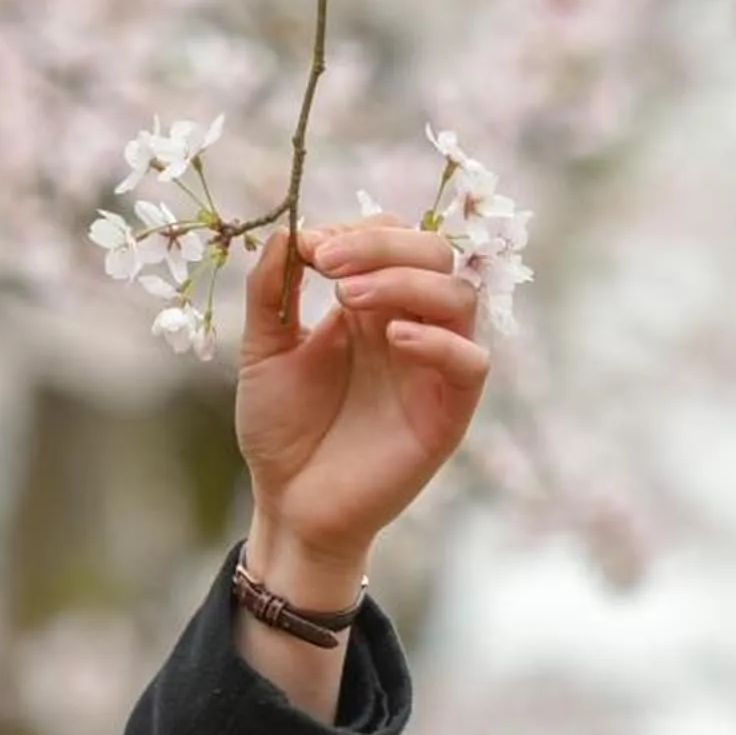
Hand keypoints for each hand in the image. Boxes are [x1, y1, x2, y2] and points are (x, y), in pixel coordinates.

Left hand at [233, 214, 489, 597]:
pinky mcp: (447, 413)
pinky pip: (472, 363)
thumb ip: (272, 290)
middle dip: (383, 246)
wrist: (288, 503)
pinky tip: (394, 340)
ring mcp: (432, 369)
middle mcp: (410, 328)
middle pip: (434, 255)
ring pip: (460, 296)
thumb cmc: (280, 429)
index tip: (310, 247)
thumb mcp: (263, 350)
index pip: (394, 240)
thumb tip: (287, 231)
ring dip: (405, 282)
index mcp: (371, 308)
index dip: (358, 232)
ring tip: (347, 298)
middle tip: (330, 266)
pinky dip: (440, 341)